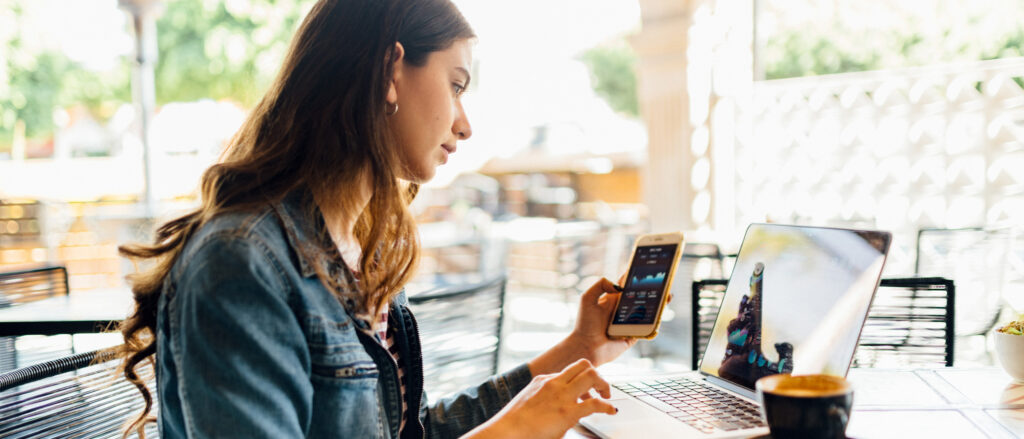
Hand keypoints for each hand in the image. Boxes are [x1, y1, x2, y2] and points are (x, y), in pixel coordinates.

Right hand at [464, 359, 616, 438]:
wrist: (507, 431)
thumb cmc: (514, 422)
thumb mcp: (529, 401)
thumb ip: (542, 398)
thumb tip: (550, 407)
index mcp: (544, 379)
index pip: (569, 371)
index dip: (581, 379)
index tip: (586, 391)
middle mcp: (554, 383)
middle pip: (584, 365)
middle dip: (597, 375)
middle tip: (601, 389)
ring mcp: (562, 396)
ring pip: (592, 375)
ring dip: (604, 385)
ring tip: (607, 397)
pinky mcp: (568, 412)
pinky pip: (595, 404)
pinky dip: (606, 406)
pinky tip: (610, 411)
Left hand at [526, 276, 673, 375]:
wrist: (586, 347)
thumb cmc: (584, 324)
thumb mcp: (587, 299)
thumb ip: (600, 285)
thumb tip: (619, 286)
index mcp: (613, 298)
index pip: (628, 283)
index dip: (637, 275)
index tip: (649, 266)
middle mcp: (623, 308)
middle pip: (642, 296)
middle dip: (654, 289)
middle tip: (664, 283)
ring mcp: (630, 322)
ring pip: (648, 311)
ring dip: (659, 305)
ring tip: (667, 297)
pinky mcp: (634, 335)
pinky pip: (648, 329)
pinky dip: (655, 324)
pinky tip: (658, 319)